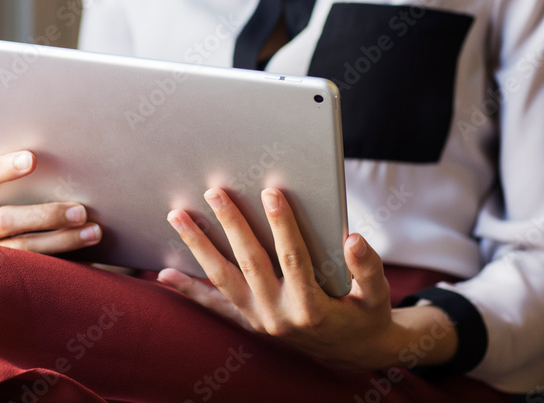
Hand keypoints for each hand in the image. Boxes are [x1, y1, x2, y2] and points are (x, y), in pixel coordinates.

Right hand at [0, 150, 101, 253]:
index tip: (32, 159)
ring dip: (62, 241)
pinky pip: (32, 271)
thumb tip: (64, 165)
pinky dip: (62, 262)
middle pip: (6, 221)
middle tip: (81, 211)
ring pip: (22, 252)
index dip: (3, 168)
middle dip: (47, 216)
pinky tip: (88, 257)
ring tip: (93, 232)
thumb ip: (17, 184)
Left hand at [157, 187, 456, 370]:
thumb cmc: (366, 314)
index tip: (271, 192)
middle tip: (215, 191)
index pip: (293, 257)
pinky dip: (189, 291)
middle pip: (250, 262)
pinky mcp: (249, 323)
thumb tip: (353, 239)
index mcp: (311, 307)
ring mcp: (259, 321)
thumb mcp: (377, 294)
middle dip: (231, 224)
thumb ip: (367, 267)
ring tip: (178, 217)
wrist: (355, 352)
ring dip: (199, 246)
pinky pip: (215, 306)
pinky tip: (166, 273)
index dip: (282, 223)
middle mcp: (279, 316)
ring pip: (223, 279)